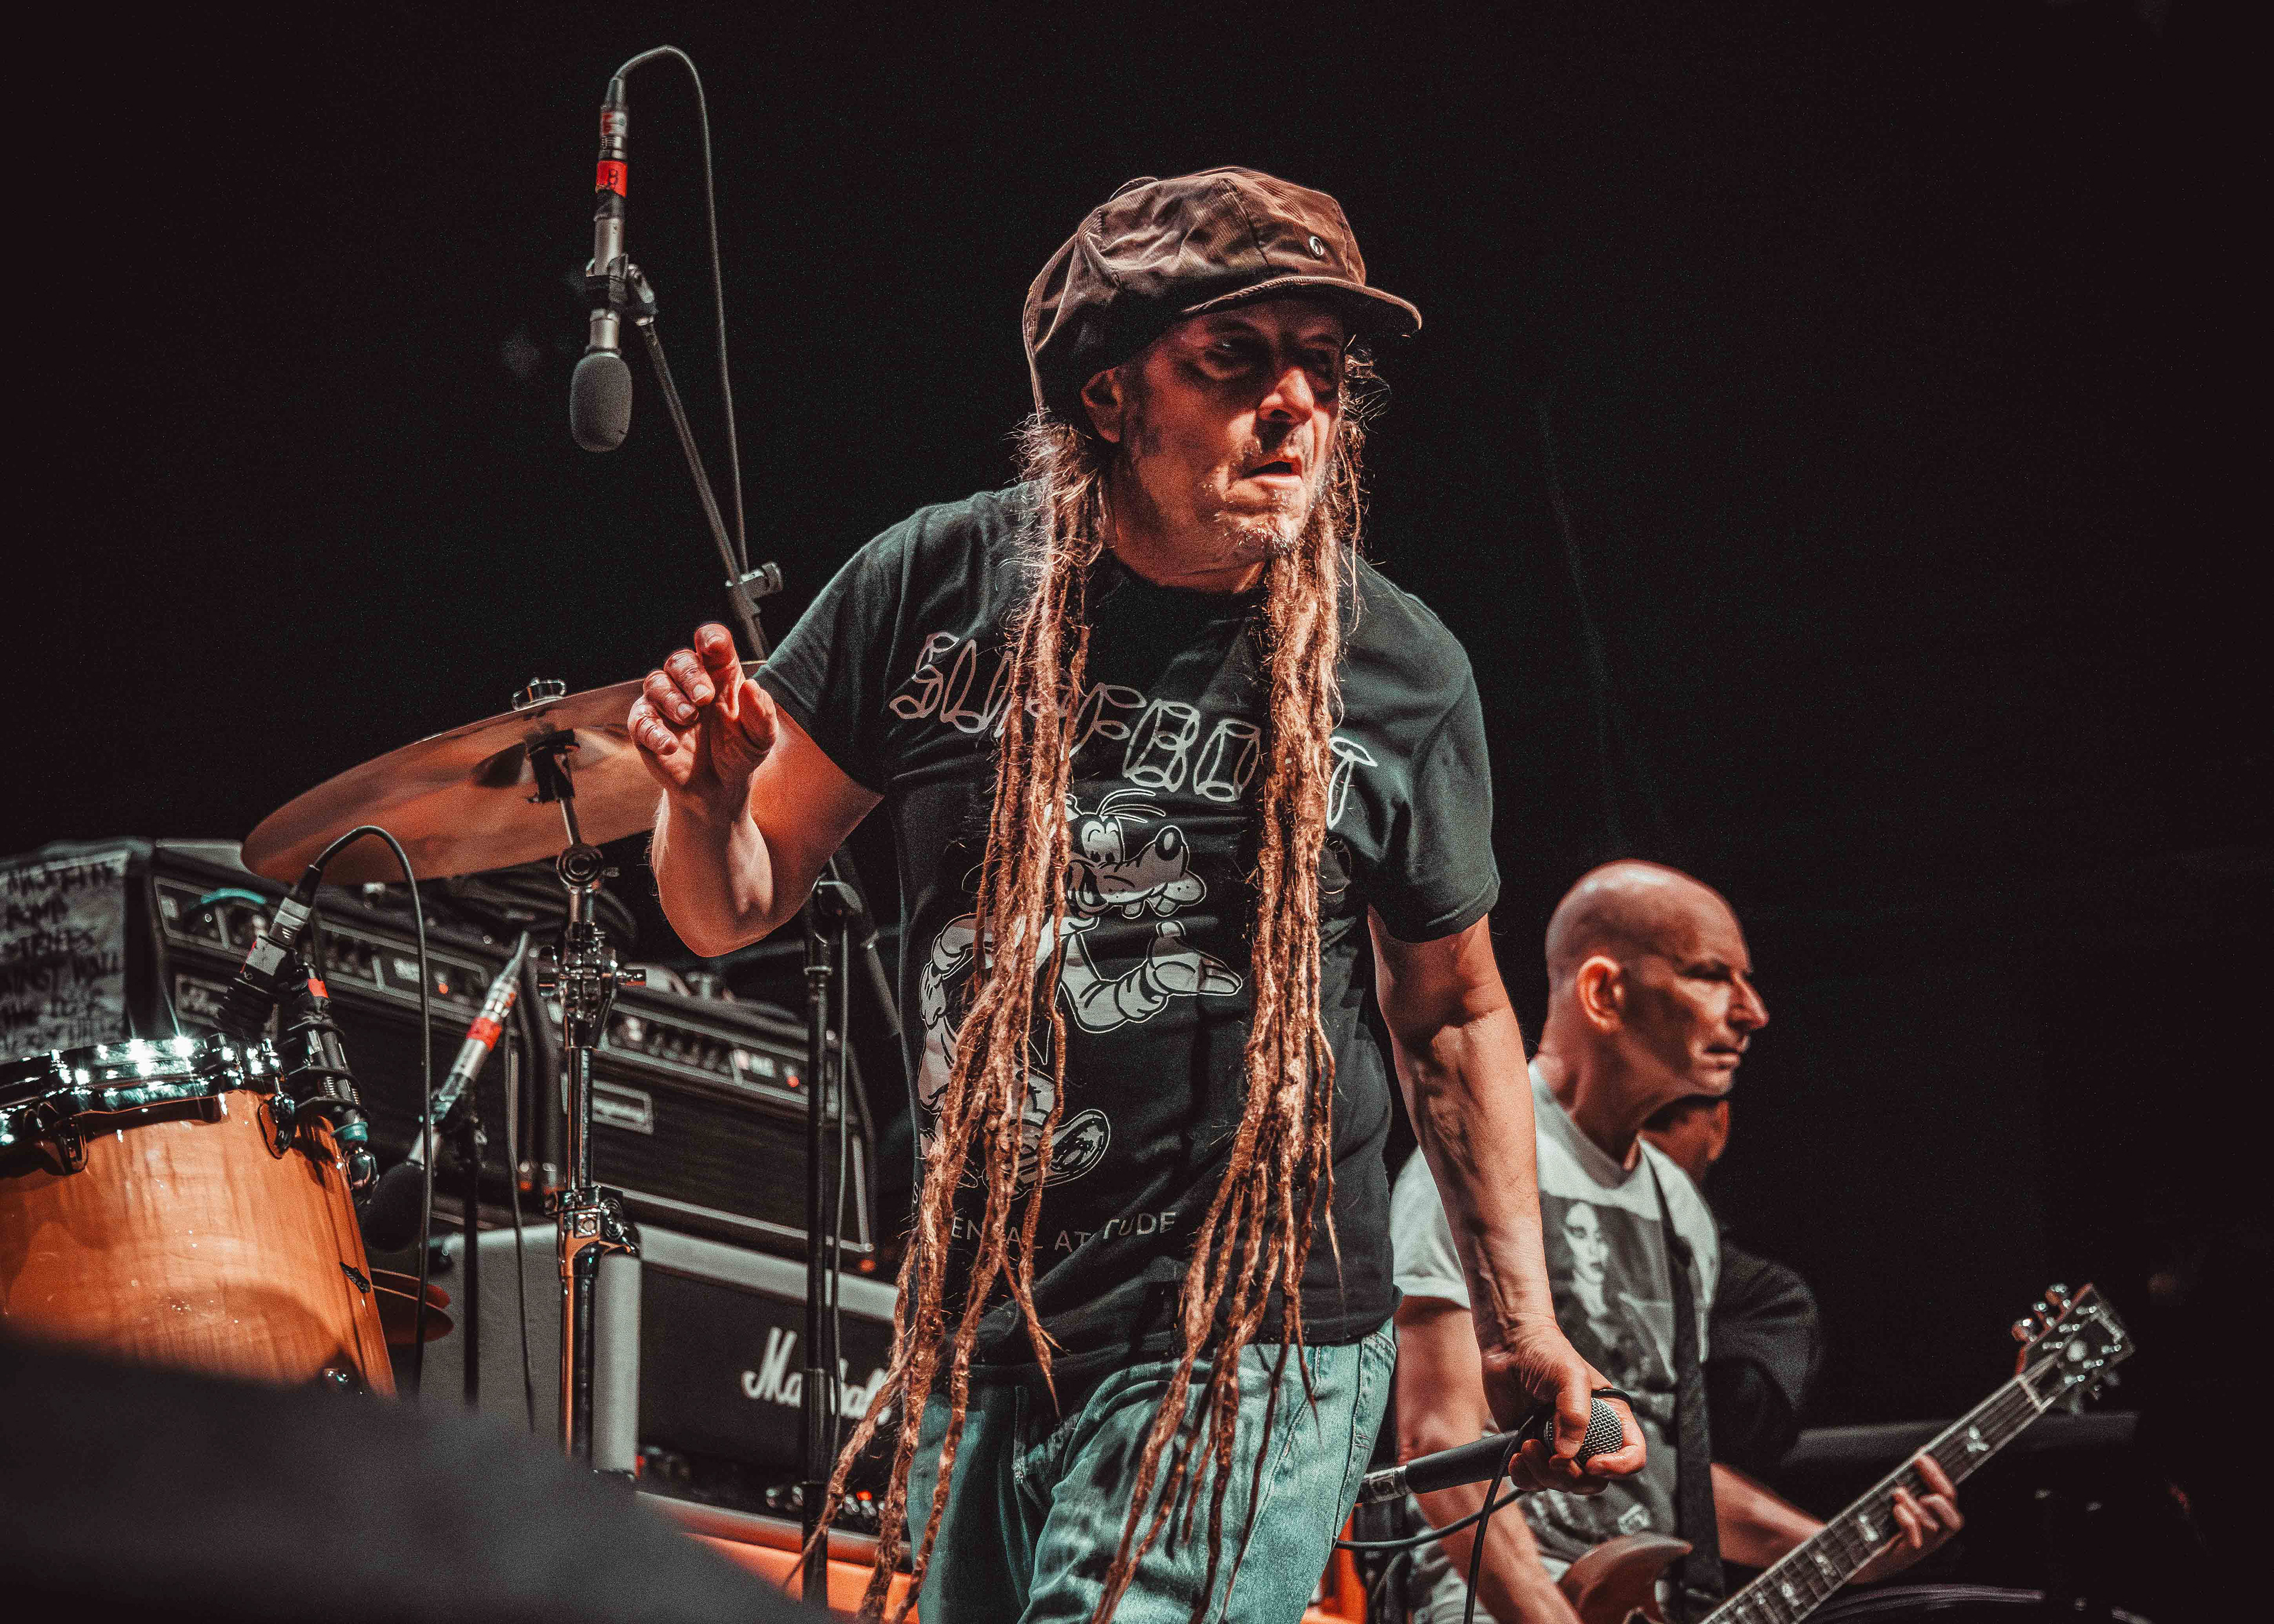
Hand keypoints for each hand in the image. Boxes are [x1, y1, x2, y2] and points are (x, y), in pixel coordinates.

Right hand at [628, 623, 776, 818]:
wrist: (720, 788)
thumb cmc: (740, 752)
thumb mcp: (761, 738)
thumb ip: (761, 714)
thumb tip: (751, 687)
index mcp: (720, 674)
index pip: (711, 641)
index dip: (710, 638)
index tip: (712, 648)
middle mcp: (689, 683)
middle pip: (680, 659)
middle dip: (690, 675)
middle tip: (705, 698)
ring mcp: (665, 703)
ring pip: (655, 682)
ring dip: (672, 698)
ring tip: (689, 718)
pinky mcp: (646, 727)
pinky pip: (640, 720)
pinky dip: (653, 730)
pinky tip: (670, 745)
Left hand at [1479, 1318, 1645, 1493]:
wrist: (1510, 1346)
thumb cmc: (1547, 1352)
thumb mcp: (1569, 1375)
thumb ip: (1574, 1414)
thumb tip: (1567, 1453)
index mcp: (1610, 1419)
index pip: (1632, 1455)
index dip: (1619, 1467)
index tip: (1594, 1463)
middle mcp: (1588, 1437)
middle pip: (1594, 1479)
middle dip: (1573, 1477)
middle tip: (1553, 1459)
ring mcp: (1559, 1446)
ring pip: (1563, 1483)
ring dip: (1544, 1475)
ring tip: (1527, 1446)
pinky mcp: (1534, 1449)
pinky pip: (1533, 1480)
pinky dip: (1525, 1476)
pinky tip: (1517, 1458)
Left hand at [1851, 1455, 1962, 1582]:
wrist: (1867, 1556)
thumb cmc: (1887, 1525)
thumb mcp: (1905, 1500)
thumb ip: (1915, 1483)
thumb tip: (1921, 1455)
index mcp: (1940, 1519)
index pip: (1950, 1495)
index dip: (1938, 1474)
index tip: (1921, 1455)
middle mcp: (1939, 1534)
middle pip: (1951, 1509)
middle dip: (1935, 1483)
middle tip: (1917, 1468)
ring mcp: (1927, 1545)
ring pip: (1932, 1523)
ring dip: (1915, 1503)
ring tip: (1898, 1494)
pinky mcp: (1910, 1553)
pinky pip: (1916, 1535)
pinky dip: (1907, 1519)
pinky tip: (1896, 1510)